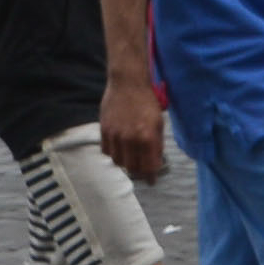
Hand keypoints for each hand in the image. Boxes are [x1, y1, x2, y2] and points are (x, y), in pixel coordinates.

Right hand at [97, 67, 167, 189]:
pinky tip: (119, 148)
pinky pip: (107, 151)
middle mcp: (131, 139)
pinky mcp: (104, 130)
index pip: (148, 167)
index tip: (152, 181)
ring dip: (125, 163)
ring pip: (118, 162)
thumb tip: (155, 164)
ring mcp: (116, 135)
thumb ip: (157, 145)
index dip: (151, 177)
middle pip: (133, 168)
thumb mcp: (158, 124)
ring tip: (130, 157)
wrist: (128, 83)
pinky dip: (113, 153)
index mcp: (147, 137)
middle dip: (139, 172)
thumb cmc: (147, 102)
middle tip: (142, 169)